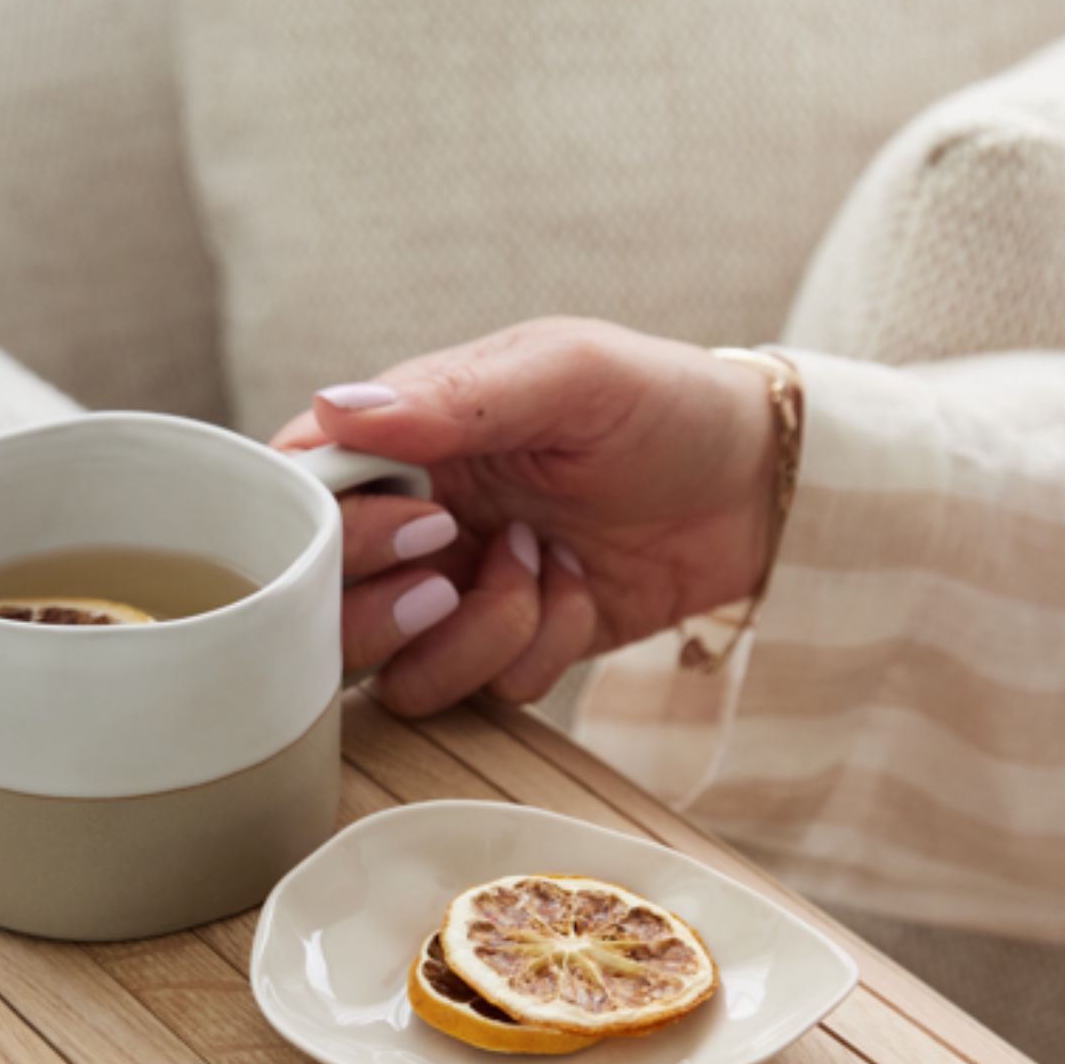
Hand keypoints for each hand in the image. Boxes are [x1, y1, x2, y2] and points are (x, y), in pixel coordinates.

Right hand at [272, 318, 780, 715]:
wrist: (765, 486)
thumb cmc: (663, 405)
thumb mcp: (567, 372)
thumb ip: (454, 397)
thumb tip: (334, 408)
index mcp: (405, 442)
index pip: (299, 500)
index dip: (331, 533)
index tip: (419, 519)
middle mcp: (414, 524)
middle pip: (322, 612)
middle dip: (388, 606)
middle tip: (458, 557)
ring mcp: (460, 596)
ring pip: (399, 672)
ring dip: (479, 630)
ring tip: (543, 561)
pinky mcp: (515, 651)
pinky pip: (488, 691)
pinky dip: (540, 648)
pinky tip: (581, 587)